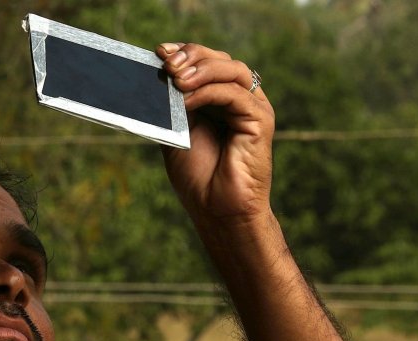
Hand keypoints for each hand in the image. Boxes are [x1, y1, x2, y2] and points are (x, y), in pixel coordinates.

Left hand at [156, 43, 274, 225]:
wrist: (217, 211)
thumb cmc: (198, 178)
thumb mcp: (176, 134)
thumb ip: (171, 106)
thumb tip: (157, 77)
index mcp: (220, 100)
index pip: (206, 62)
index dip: (184, 52)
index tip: (159, 52)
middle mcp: (239, 100)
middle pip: (221, 60)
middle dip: (192, 56)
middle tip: (166, 63)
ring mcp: (252, 109)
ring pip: (232, 70)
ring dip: (201, 69)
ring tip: (175, 78)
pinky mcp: (260, 121)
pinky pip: (235, 95)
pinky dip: (208, 92)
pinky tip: (187, 99)